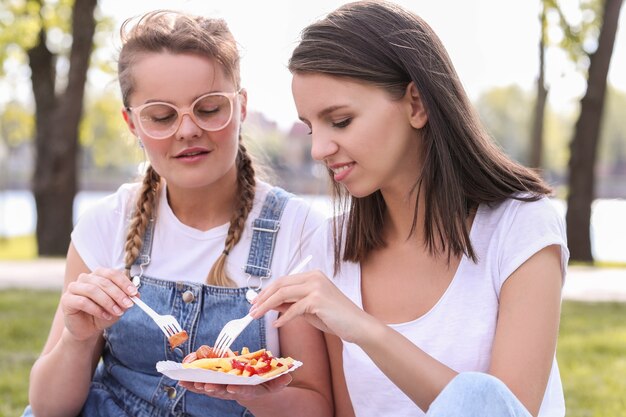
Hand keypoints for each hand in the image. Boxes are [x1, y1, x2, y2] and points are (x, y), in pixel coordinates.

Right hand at [61, 267, 137, 340]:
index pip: (112, 274)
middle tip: (128, 304)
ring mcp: (74, 287)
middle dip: (118, 294)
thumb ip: (126, 299)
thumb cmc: (103, 313)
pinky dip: (97, 309)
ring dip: (108, 302)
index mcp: (99, 275)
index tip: (134, 293)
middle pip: (104, 282)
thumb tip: (136, 295)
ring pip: (93, 290)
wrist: (87, 329)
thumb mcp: (118, 306)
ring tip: (117, 312)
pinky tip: (105, 316)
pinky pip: (82, 302)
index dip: (124, 283)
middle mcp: (85, 278)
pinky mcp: (67, 300)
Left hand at [178, 373, 291, 400]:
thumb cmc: (265, 381)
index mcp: (250, 389)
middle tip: (206, 386)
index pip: (244, 390)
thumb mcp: (276, 381)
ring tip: (188, 380)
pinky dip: (191, 383)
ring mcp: (224, 389)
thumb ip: (281, 379)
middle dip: (214, 389)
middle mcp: (235, 391)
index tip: (231, 387)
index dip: (237, 389)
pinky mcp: (215, 385)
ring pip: (210, 388)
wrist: (255, 390)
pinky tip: (181, 379)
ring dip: (199, 385)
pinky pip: (202, 385)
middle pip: (223, 391)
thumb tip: (288, 376)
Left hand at [249, 270, 372, 342]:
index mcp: (312, 275)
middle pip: (280, 284)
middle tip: (251, 310)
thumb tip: (269, 304)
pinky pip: (293, 309)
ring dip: (267, 306)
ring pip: (283, 294)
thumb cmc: (334, 318)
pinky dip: (283, 318)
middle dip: (262, 297)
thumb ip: (290, 304)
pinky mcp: (318, 300)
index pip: (283, 280)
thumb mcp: (308, 310)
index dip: (266, 291)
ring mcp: (316, 287)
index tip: (255, 302)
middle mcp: (313, 277)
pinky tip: (277, 325)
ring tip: (256, 316)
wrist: (357, 325)